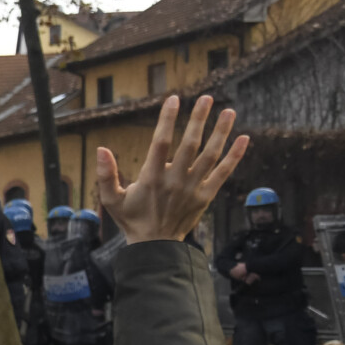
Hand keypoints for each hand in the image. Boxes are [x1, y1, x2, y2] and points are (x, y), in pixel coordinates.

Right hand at [94, 95, 247, 243]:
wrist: (155, 247)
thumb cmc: (131, 220)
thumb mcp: (111, 200)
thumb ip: (106, 174)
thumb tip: (100, 149)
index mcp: (151, 177)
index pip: (161, 142)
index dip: (168, 119)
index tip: (174, 99)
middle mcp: (175, 180)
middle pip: (190, 144)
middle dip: (199, 119)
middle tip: (207, 98)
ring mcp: (193, 188)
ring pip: (210, 155)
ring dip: (221, 132)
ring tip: (229, 111)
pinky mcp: (206, 196)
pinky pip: (224, 173)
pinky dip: (235, 156)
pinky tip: (244, 138)